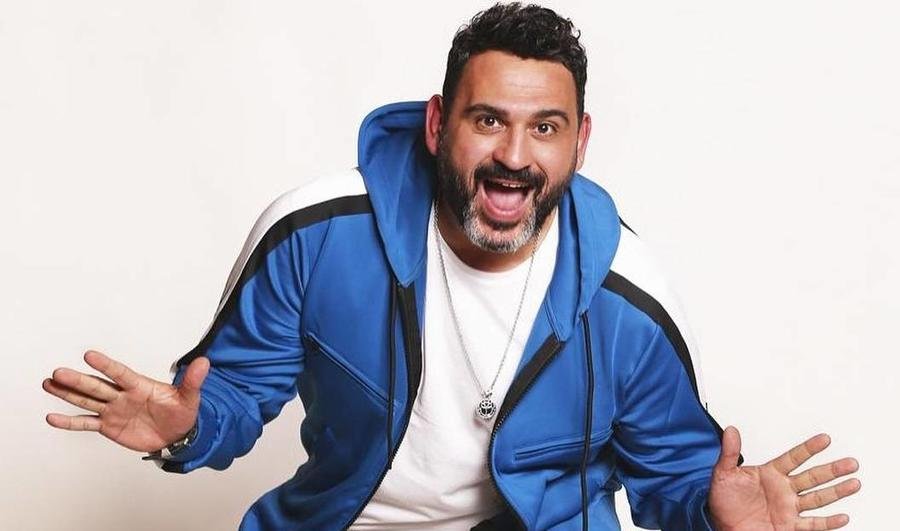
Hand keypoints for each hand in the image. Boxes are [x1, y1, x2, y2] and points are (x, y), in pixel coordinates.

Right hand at [43, 350, 208, 452]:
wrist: (177, 435)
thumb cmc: (182, 412)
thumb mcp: (189, 397)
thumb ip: (193, 381)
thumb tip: (205, 362)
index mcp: (139, 385)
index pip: (120, 373)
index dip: (105, 365)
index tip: (89, 355)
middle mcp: (122, 395)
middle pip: (97, 386)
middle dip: (78, 381)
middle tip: (58, 372)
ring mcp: (113, 410)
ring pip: (87, 401)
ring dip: (68, 394)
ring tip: (49, 383)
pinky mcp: (108, 426)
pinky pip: (86, 423)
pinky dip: (70, 422)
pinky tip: (52, 417)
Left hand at [708, 426, 860, 530]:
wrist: (722, 526)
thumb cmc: (723, 501)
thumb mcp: (723, 474)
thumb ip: (729, 453)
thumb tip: (730, 431)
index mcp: (770, 474)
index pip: (794, 458)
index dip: (809, 448)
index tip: (825, 439)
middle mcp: (784, 490)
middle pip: (813, 477)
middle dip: (832, 470)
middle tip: (850, 463)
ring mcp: (789, 508)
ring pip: (818, 498)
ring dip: (837, 491)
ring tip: (854, 483)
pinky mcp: (789, 526)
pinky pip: (813, 524)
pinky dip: (828, 522)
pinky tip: (842, 516)